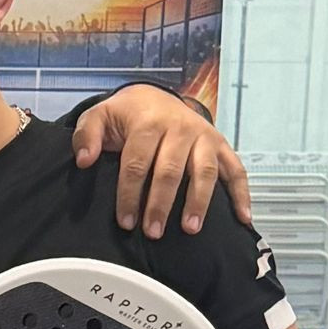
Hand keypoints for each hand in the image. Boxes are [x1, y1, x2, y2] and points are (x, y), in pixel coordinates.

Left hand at [72, 86, 250, 239]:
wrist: (154, 97)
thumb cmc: (126, 115)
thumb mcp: (100, 116)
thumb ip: (87, 134)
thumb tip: (83, 159)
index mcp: (149, 122)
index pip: (138, 162)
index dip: (130, 193)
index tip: (125, 221)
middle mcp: (181, 127)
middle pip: (171, 170)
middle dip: (161, 203)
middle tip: (153, 231)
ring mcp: (204, 137)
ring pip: (204, 171)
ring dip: (198, 202)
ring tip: (190, 228)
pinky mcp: (220, 146)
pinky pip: (236, 170)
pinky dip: (242, 194)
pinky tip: (243, 217)